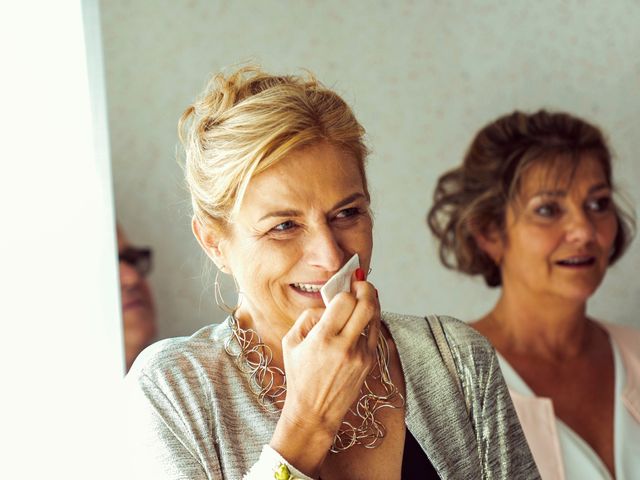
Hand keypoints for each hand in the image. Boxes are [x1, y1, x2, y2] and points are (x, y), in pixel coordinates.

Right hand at [270, 273, 379, 475]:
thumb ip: (308, 317)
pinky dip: (371, 319)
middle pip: (367, 305)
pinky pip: (374, 332)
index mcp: (322, 339)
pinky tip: (363, 315)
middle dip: (366, 288)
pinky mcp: (369, 363)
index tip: (342, 288)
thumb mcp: (291, 342)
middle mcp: (345, 346)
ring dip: (372, 301)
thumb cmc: (299, 376)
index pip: (345, 301)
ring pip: (375, 317)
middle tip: (360, 283)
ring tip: (364, 295)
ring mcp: (361, 355)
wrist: (315, 411)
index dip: (345, 290)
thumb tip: (327, 304)